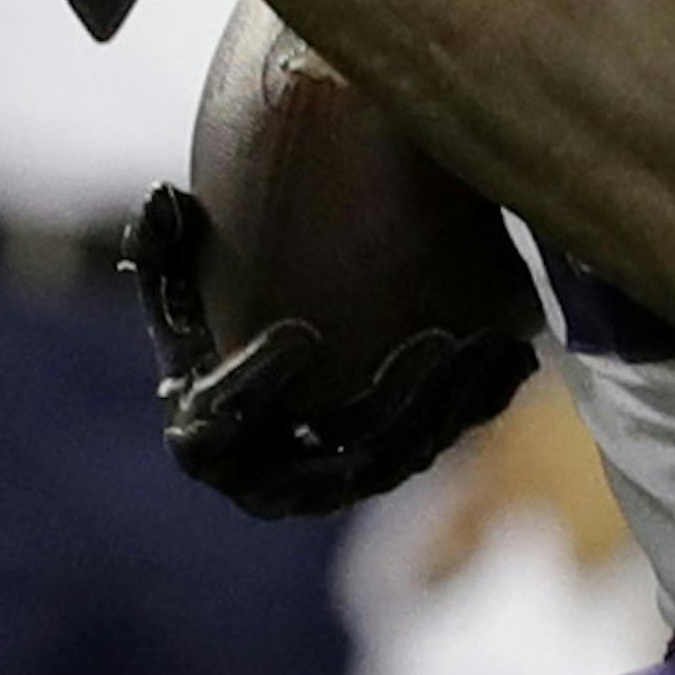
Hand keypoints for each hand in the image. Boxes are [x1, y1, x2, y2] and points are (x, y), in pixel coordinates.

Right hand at [121, 185, 540, 519]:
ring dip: (448, 403)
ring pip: (403, 455)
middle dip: (390, 404)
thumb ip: (163, 251)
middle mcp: (275, 478)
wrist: (272, 367)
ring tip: (477, 342)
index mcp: (207, 438)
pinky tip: (512, 352)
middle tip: (432, 343)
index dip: (259, 384)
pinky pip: (444, 439)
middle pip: (339, 452)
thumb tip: (162, 195)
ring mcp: (343, 479)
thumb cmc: (211, 323)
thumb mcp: (177, 288)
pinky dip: (480, 399)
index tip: (298, 335)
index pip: (226, 419)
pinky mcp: (395, 463)